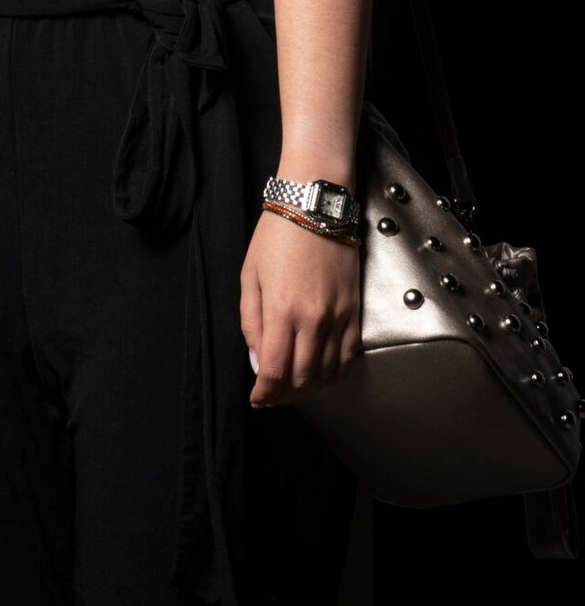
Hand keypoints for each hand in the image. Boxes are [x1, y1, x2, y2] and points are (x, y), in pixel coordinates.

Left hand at [240, 208, 360, 408]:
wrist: (315, 205)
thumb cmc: (278, 234)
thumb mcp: (250, 275)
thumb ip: (250, 322)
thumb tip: (256, 360)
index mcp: (280, 310)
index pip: (273, 370)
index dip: (264, 393)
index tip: (258, 399)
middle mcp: (312, 319)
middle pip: (301, 378)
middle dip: (284, 395)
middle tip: (273, 397)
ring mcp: (337, 316)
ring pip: (327, 372)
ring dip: (309, 388)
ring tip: (294, 388)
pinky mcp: (354, 310)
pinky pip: (348, 355)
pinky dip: (335, 372)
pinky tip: (322, 373)